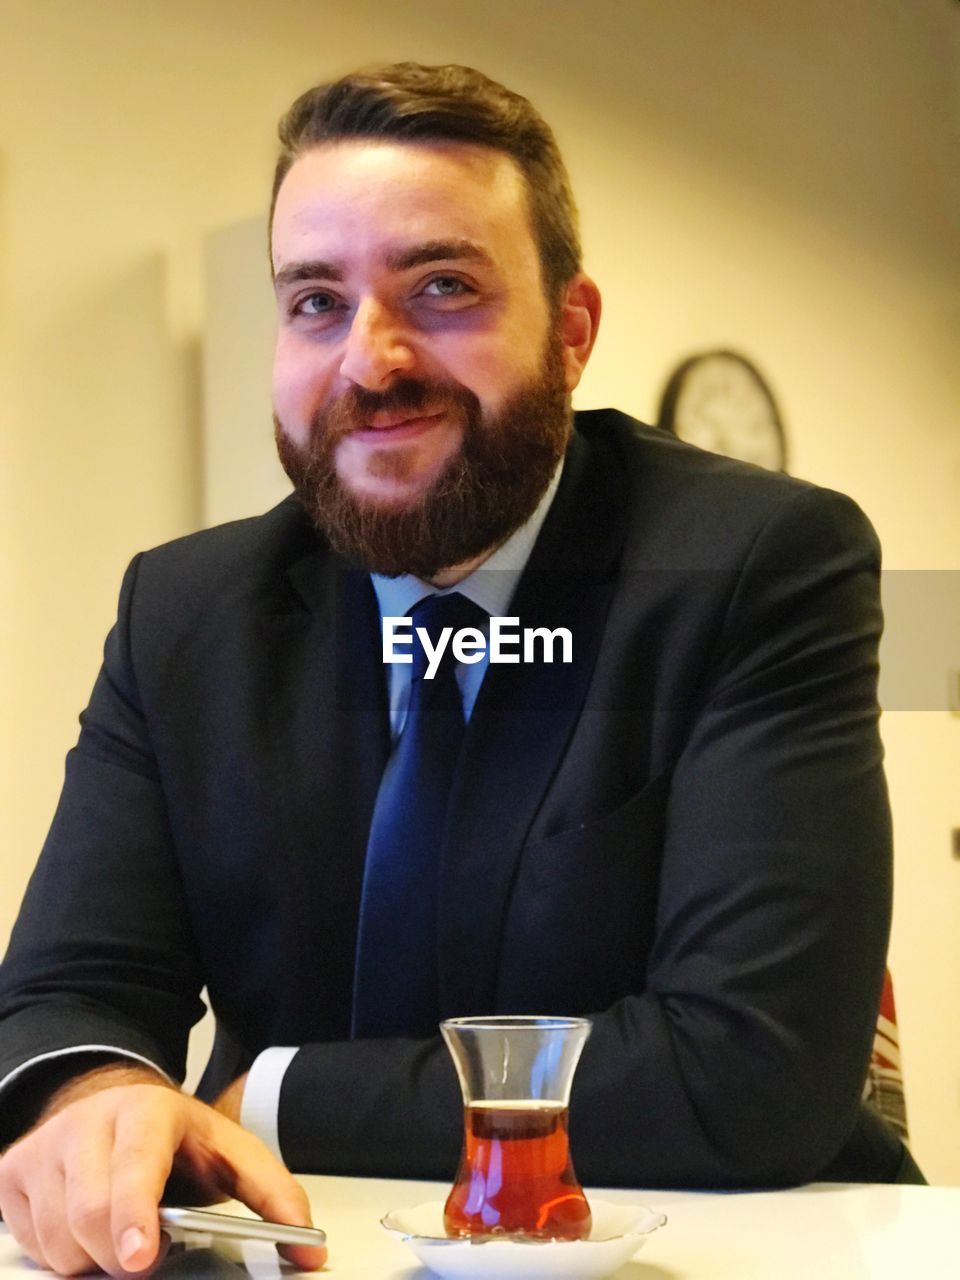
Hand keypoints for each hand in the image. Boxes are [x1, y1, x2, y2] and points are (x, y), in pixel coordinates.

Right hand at [0, 1065, 325, 1275]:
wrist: (116, 1102)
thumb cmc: (177, 1140)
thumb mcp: (232, 1154)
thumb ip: (274, 1197)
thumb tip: (309, 1251)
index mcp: (148, 1110)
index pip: (135, 1165)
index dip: (133, 1214)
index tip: (138, 1259)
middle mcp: (87, 1121)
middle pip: (88, 1215)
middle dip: (116, 1253)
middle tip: (141, 1256)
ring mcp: (43, 1145)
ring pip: (56, 1237)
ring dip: (89, 1255)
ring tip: (117, 1232)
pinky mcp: (11, 1170)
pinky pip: (27, 1240)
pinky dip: (57, 1250)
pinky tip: (81, 1224)